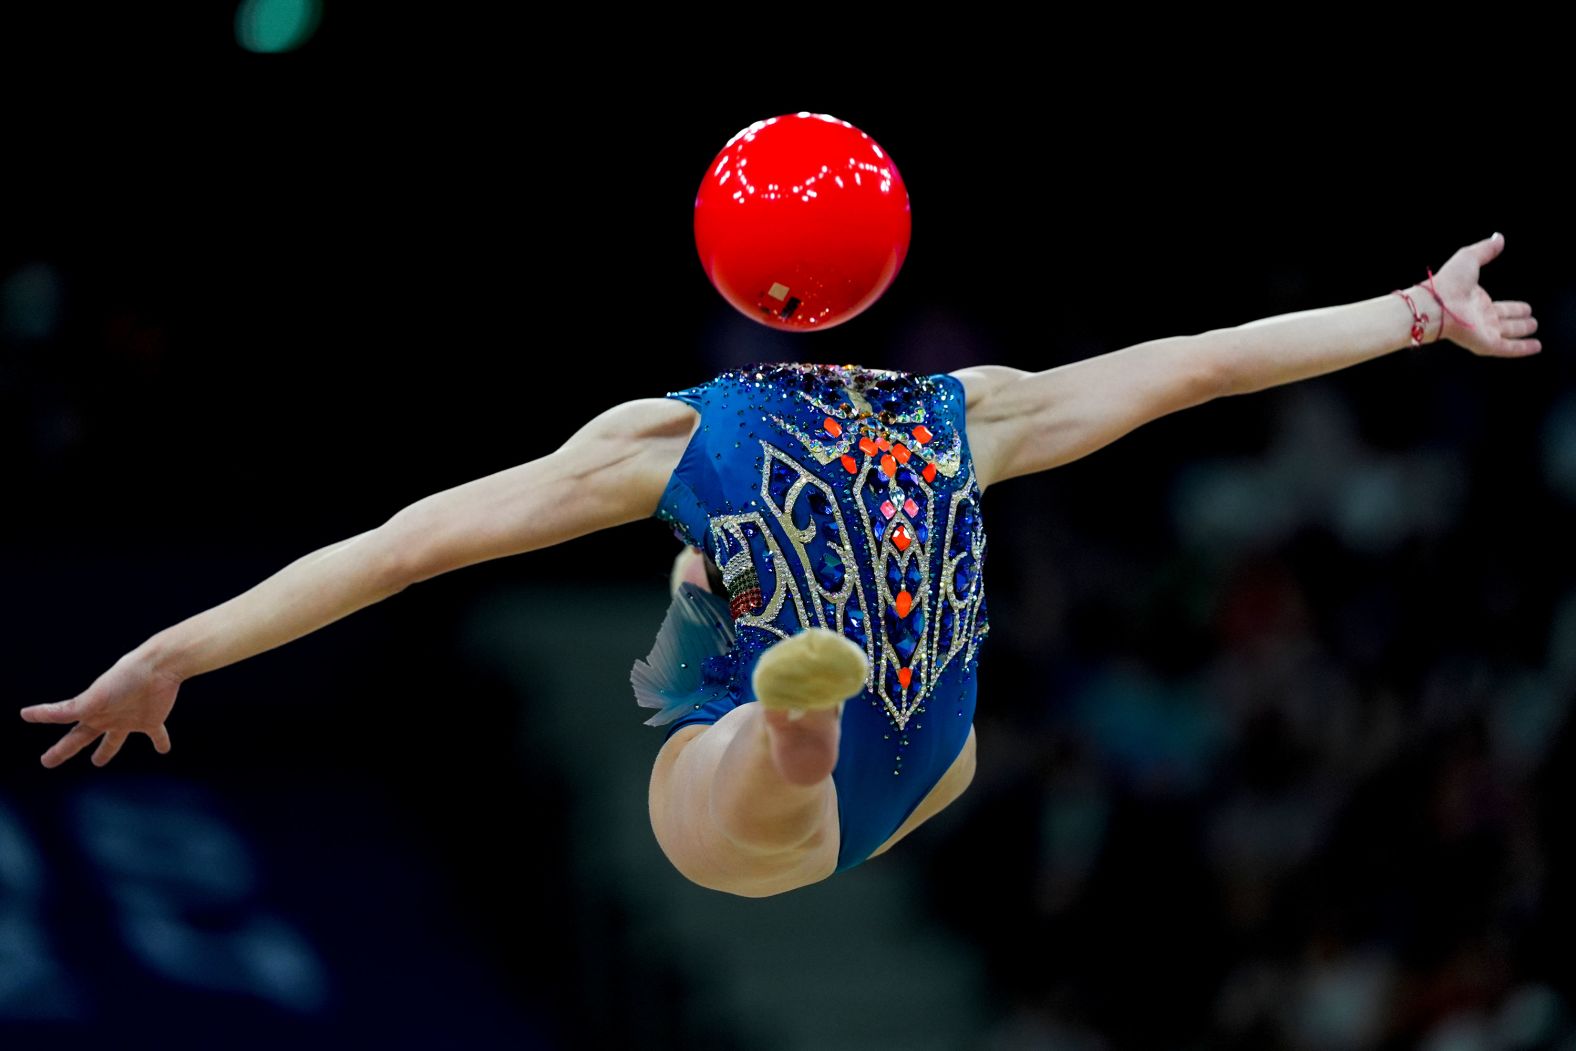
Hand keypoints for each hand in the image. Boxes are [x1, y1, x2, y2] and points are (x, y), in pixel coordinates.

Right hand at [20, 650, 179, 767]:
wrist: (159, 667)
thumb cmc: (126, 676)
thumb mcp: (94, 697)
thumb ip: (67, 709)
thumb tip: (27, 714)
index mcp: (92, 710)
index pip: (64, 720)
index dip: (44, 716)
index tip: (25, 714)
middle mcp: (107, 717)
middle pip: (83, 737)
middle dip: (65, 749)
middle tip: (48, 760)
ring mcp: (129, 719)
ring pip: (115, 739)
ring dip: (107, 750)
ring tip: (98, 761)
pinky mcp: (152, 720)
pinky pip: (157, 735)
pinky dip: (161, 742)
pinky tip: (164, 749)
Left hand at [1425, 232, 1541, 357]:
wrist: (1437, 303)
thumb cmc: (1448, 282)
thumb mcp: (1469, 258)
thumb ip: (1485, 250)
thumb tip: (1499, 237)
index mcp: (1477, 301)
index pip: (1500, 307)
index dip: (1514, 307)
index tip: (1527, 307)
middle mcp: (1481, 317)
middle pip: (1504, 321)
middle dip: (1518, 320)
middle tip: (1531, 319)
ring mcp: (1483, 331)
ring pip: (1508, 333)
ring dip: (1522, 332)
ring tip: (1534, 329)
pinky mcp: (1486, 343)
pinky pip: (1508, 348)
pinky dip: (1522, 348)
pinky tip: (1536, 347)